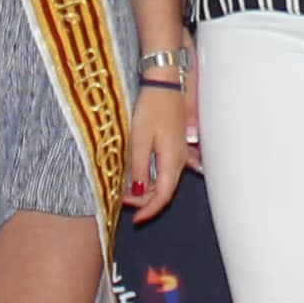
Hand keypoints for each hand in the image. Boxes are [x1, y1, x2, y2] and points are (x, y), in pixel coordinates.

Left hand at [122, 84, 195, 218]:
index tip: (135, 219)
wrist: (164, 84)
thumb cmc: (152, 107)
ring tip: (127, 188)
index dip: (149, 210)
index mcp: (172, 160)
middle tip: (123, 199)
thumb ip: (139, 167)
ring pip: (165, 180)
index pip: (163, 195)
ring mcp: (180, 152)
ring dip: (147, 188)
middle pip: (164, 190)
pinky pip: (166, 169)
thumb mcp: (139, 139)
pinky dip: (153, 177)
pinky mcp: (176, 144)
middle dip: (144, 200)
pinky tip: (141, 176)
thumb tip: (138, 190)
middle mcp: (180, 159)